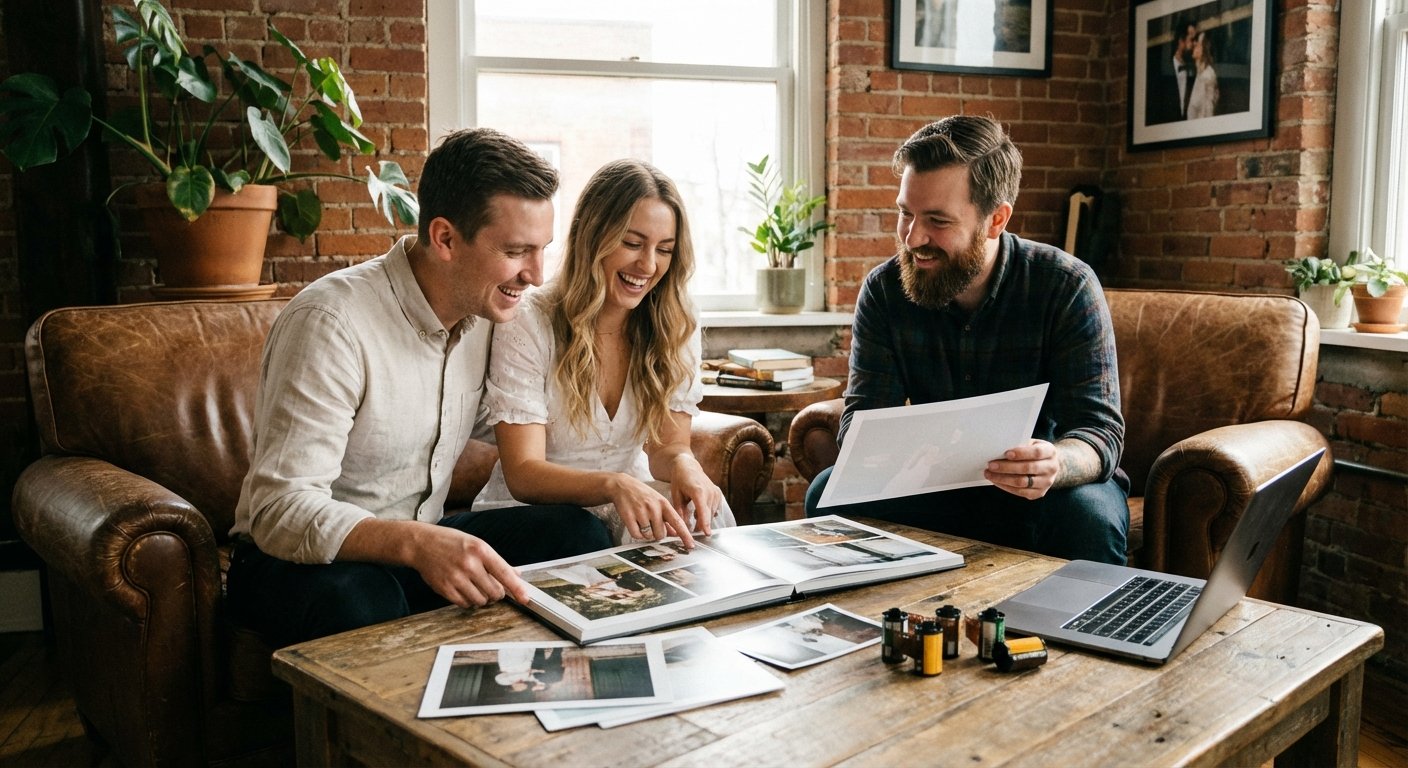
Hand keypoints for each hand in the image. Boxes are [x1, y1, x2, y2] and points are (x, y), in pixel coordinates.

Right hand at [409, 524, 531, 607]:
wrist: (421, 544)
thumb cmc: (450, 542)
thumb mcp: (476, 543)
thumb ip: (496, 561)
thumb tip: (516, 574)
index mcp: (480, 550)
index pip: (504, 573)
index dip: (517, 588)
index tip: (525, 598)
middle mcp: (469, 564)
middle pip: (494, 592)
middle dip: (496, 593)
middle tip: (490, 586)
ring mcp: (456, 577)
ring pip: (481, 601)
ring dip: (482, 598)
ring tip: (474, 586)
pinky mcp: (445, 588)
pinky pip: (465, 604)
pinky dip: (468, 601)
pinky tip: (463, 590)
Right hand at [606, 473, 696, 547]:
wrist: (622, 486)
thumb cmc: (643, 495)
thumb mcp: (658, 502)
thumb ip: (667, 518)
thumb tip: (675, 534)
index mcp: (663, 503)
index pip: (677, 522)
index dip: (685, 535)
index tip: (691, 545)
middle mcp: (653, 507)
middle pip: (661, 534)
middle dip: (657, 533)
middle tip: (651, 523)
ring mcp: (641, 512)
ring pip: (649, 536)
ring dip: (646, 533)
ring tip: (641, 520)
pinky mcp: (629, 516)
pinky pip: (637, 535)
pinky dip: (636, 533)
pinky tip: (635, 523)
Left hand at [668, 460, 724, 536]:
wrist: (688, 466)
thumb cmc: (679, 480)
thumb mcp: (676, 495)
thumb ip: (680, 511)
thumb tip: (682, 527)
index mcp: (698, 491)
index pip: (703, 511)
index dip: (705, 523)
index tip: (706, 534)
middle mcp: (710, 492)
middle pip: (708, 515)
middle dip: (701, 525)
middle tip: (693, 531)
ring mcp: (715, 492)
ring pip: (712, 513)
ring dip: (704, 518)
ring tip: (693, 516)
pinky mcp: (718, 494)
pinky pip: (715, 509)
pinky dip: (708, 513)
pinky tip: (699, 510)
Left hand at [984, 438, 1057, 498]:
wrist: (1048, 466)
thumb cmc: (1035, 452)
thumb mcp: (1032, 444)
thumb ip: (1020, 445)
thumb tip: (999, 448)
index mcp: (1050, 452)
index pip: (1036, 452)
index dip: (1021, 453)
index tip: (1006, 453)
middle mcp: (1051, 468)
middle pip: (1027, 468)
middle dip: (1006, 467)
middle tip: (991, 465)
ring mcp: (1046, 482)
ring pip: (1022, 482)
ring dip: (1002, 478)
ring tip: (989, 474)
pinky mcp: (1039, 493)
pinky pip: (1020, 492)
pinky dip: (1006, 486)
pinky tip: (996, 481)